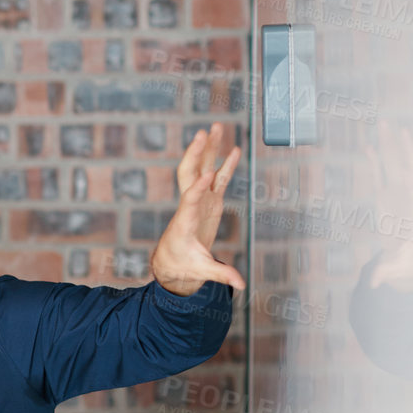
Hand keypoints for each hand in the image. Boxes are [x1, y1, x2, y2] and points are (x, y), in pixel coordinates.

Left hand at [149, 122, 246, 296]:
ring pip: (203, 169)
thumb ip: (220, 275)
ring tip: (215, 127)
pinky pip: (218, 179)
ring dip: (209, 150)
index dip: (198, 187)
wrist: (172, 261)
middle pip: (190, 174)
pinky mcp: (208, 201)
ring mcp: (199, 201)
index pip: (190, 199)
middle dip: (196, 155)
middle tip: (203, 134)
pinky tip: (234, 149)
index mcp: (185, 220)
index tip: (209, 174)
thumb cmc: (183, 265)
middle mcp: (190, 205)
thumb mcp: (200, 271)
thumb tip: (240, 285)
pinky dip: (226, 164)